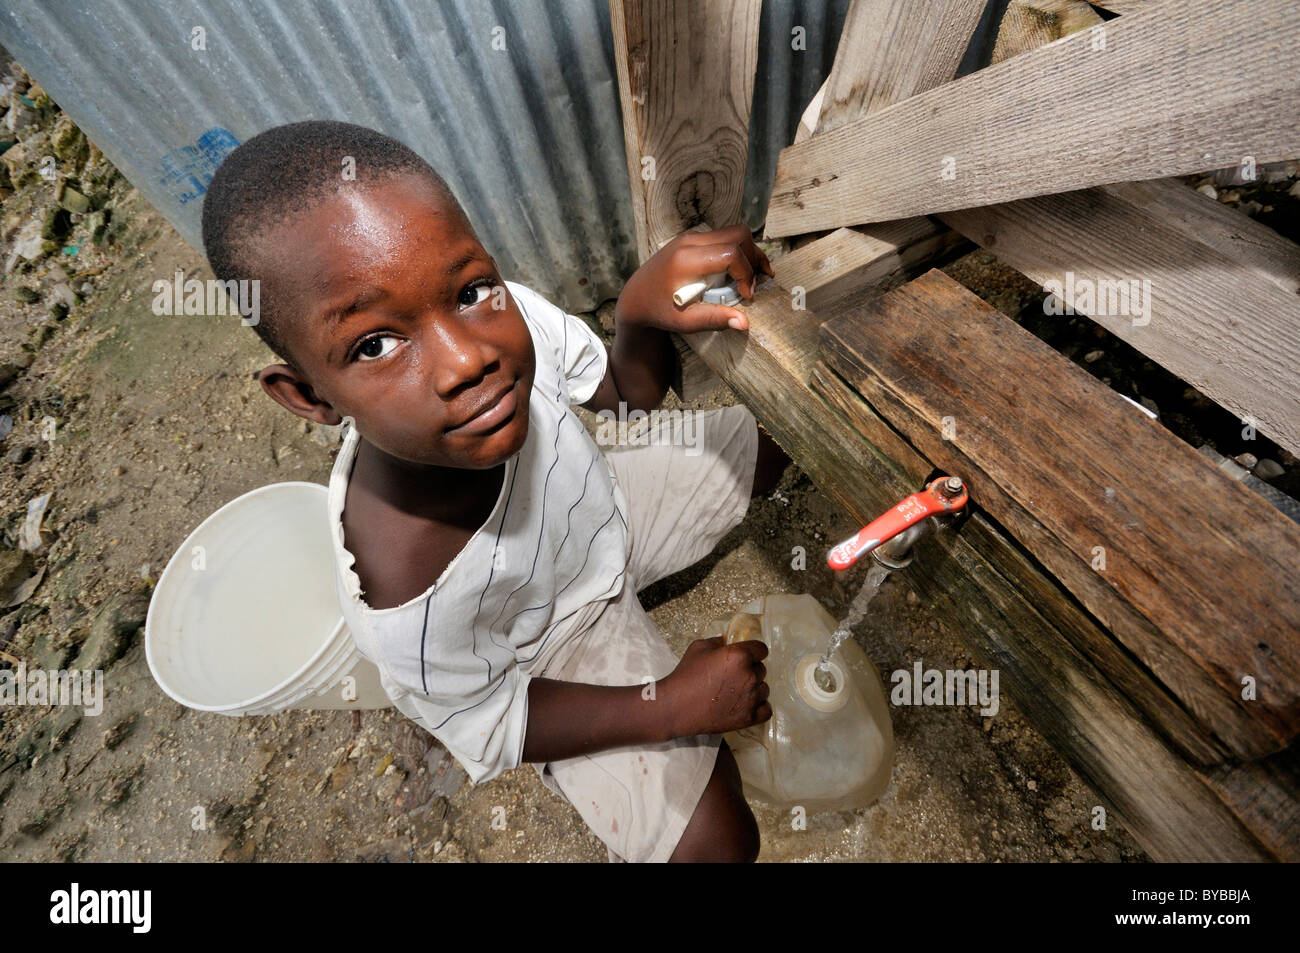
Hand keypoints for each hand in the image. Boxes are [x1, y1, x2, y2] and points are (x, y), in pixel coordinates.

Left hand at [616, 224, 774, 333]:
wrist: (636, 297)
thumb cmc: (658, 312)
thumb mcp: (684, 322)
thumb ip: (714, 320)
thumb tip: (744, 323)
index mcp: (685, 260)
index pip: (730, 254)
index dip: (746, 274)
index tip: (747, 296)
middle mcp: (689, 242)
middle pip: (738, 235)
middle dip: (754, 258)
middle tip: (758, 283)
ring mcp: (691, 237)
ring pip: (734, 232)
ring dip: (749, 253)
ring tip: (755, 277)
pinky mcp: (693, 239)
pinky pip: (724, 237)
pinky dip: (739, 251)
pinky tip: (743, 271)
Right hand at [659, 634, 771, 737]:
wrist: (676, 706)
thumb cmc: (686, 675)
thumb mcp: (698, 649)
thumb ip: (716, 641)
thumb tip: (725, 638)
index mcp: (739, 656)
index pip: (761, 649)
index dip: (754, 651)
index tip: (747, 656)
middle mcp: (749, 676)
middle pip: (761, 669)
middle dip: (750, 670)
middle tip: (732, 676)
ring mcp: (751, 698)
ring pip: (764, 689)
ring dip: (754, 689)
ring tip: (735, 692)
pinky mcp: (748, 718)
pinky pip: (766, 710)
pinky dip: (758, 707)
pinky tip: (745, 705)